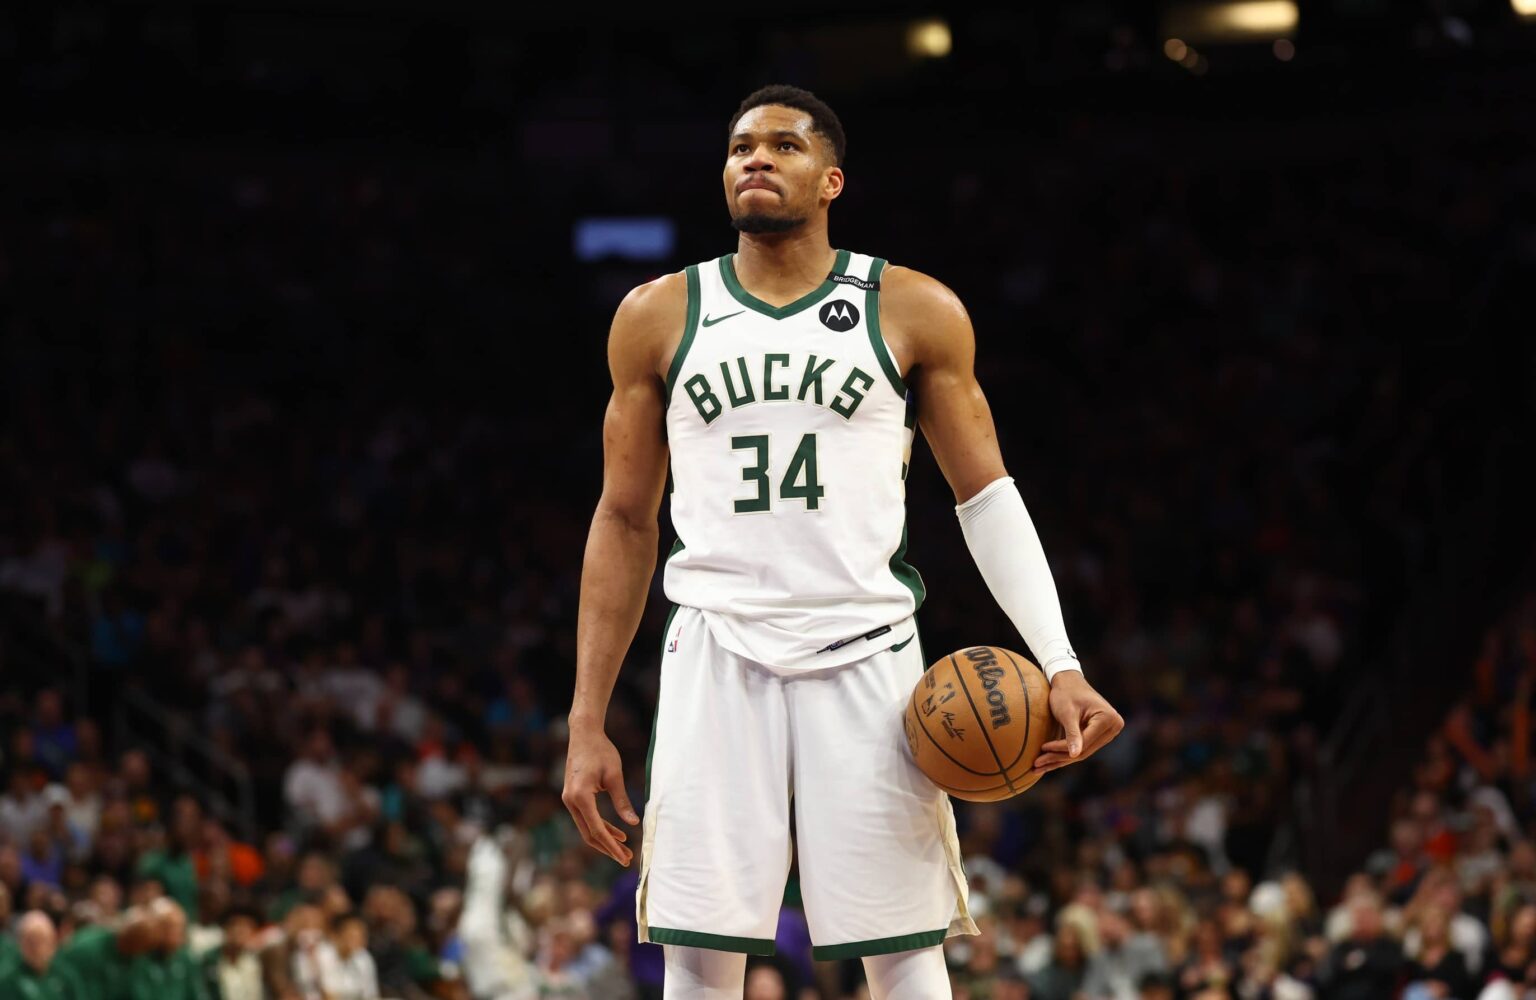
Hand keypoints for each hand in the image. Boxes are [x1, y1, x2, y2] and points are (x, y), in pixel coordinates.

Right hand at [561, 722, 637, 865]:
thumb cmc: (601, 751)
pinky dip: (601, 827)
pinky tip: (617, 834)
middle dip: (608, 848)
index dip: (612, 845)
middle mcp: (570, 801)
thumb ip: (622, 801)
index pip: (597, 829)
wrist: (584, 734)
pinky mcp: (573, 797)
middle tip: (626, 859)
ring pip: (587, 828)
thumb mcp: (615, 775)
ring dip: (605, 840)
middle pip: (589, 834)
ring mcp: (569, 799)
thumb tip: (634, 823)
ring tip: (624, 850)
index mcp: (580, 796)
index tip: (624, 856)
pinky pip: (587, 818)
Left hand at [1031, 670, 1123, 772]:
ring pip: (1082, 752)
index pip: (1084, 742)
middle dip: (1059, 757)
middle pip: (1084, 750)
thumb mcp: (1067, 713)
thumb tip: (1075, 755)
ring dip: (1060, 759)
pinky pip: (1082, 747)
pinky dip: (1064, 753)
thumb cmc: (1066, 692)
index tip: (1042, 752)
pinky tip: (1048, 762)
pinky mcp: (1101, 734)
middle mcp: (1114, 726)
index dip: (1062, 748)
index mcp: (1108, 719)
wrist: (1068, 680)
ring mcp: (1109, 731)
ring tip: (1038, 766)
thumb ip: (1072, 734)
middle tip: (1036, 765)